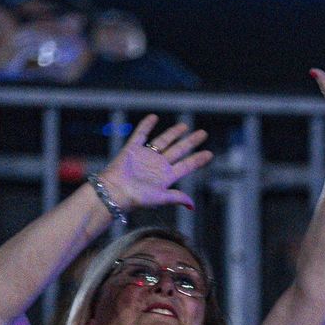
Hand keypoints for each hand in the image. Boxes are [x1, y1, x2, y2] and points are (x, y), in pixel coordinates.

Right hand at [93, 115, 213, 210]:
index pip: (186, 166)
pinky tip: (153, 117)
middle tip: (203, 133)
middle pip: (178, 150)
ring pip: (163, 141)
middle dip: (190, 142)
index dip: (198, 159)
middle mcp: (158, 165)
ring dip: (173, 133)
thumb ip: (177, 198)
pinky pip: (140, 135)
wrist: (115, 192)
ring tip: (184, 126)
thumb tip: (193, 206)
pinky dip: (146, 125)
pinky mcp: (132, 150)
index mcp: (166, 176)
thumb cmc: (136, 198)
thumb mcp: (160, 198)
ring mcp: (146, 157)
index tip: (210, 154)